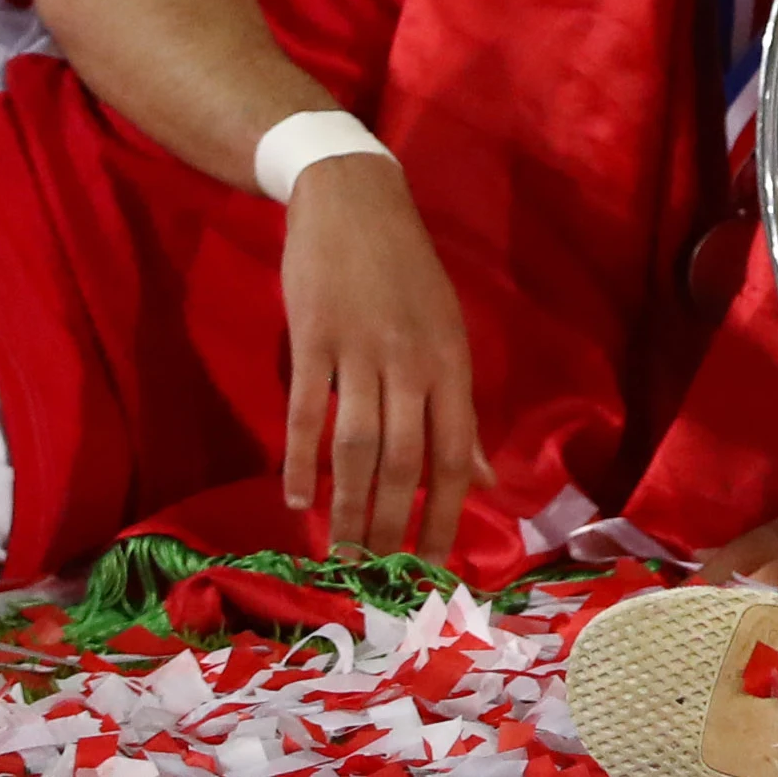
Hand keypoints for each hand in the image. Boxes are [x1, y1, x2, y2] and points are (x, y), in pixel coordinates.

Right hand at [279, 153, 484, 557]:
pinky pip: (307, 411)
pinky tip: (296, 499)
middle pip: (406, 462)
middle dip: (393, 527)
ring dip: (348, 508)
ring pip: (358, 447)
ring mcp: (361, 351)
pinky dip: (300, 460)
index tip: (433, 568)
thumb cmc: (405, 277)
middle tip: (380, 577)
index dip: (445, 518)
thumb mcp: (447, 337)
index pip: (454, 459)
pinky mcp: (314, 338)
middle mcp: (413, 364)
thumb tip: (481, 481)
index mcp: (451, 366)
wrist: (355, 201)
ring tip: (341, 555)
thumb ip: (458, 413)